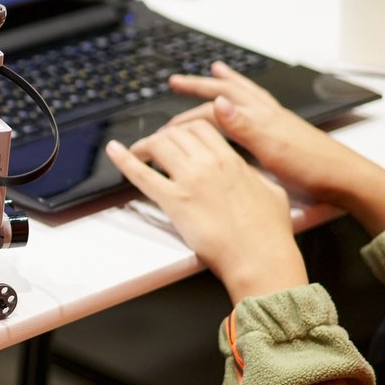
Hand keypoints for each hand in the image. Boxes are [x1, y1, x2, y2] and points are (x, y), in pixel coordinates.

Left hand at [105, 120, 307, 303]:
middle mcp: (209, 164)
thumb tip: (247, 171)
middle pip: (176, 133)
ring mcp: (190, 181)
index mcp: (232, 160)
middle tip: (155, 147)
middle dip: (163, 136)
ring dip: (144, 146)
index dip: (184, 129)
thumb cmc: (269, 232)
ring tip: (138, 153)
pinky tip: (113, 152)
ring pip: (158, 145)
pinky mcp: (174, 202)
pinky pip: (141, 175)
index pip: (201, 128)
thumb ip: (253, 175)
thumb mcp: (270, 191)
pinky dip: (123, 160)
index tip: (177, 137)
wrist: (259, 257)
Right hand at [164, 62, 384, 235]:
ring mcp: (277, 121)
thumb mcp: (271, 148)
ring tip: (215, 72)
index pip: (214, 110)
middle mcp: (267, 114)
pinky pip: (258, 107)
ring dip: (226, 83)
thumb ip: (242, 125)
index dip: (187, 119)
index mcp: (260, 117)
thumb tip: (216, 102)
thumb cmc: (311, 167)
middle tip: (177, 81)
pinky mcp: (284, 132)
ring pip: (245, 95)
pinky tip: (244, 107)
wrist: (345, 179)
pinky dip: (245, 101)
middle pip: (229, 91)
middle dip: (200, 85)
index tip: (165, 129)